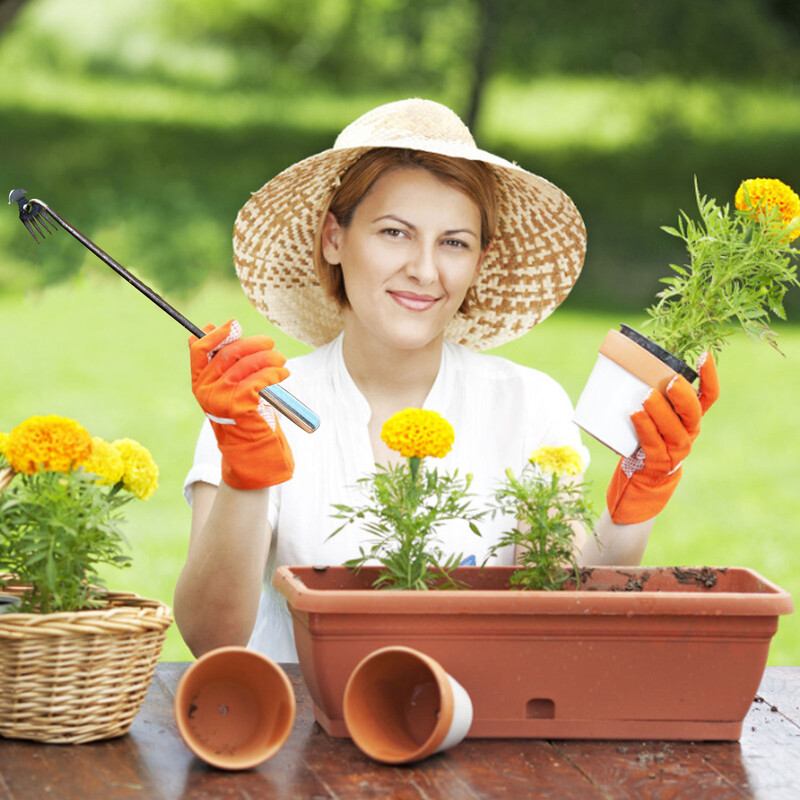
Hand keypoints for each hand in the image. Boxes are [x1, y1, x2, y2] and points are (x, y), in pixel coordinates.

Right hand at [190, 319, 293, 488]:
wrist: (250, 444)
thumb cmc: (241, 411)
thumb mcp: (225, 385)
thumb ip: (219, 362)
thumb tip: (210, 327)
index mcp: (199, 381)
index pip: (199, 350)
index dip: (217, 334)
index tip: (234, 325)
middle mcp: (206, 389)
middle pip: (228, 353)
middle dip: (253, 344)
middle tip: (271, 343)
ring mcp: (221, 396)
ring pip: (247, 364)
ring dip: (269, 358)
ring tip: (281, 360)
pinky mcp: (239, 403)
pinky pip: (260, 377)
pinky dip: (275, 372)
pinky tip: (283, 374)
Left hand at [606, 352, 718, 524]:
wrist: (643, 478)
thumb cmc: (646, 438)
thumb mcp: (653, 415)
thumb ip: (648, 395)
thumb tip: (623, 360)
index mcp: (690, 417)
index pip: (709, 395)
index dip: (709, 376)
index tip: (704, 354)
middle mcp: (688, 432)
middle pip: (694, 412)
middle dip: (683, 395)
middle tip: (670, 381)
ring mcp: (676, 449)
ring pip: (674, 429)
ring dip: (660, 411)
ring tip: (646, 396)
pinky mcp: (659, 461)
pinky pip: (653, 443)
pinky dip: (644, 428)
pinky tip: (635, 415)